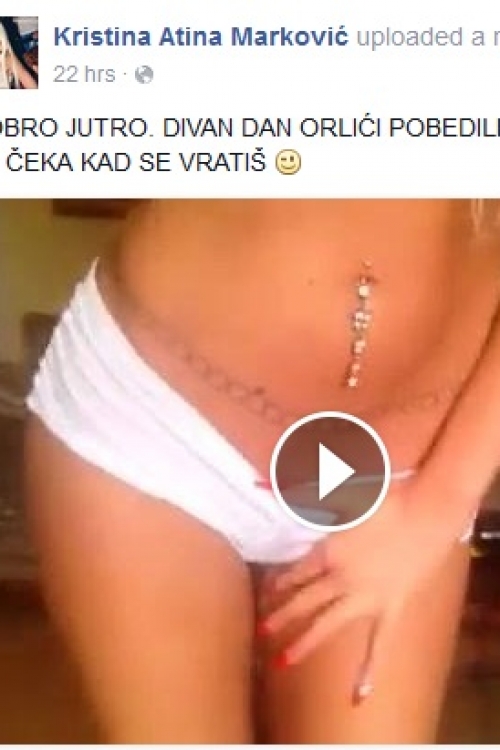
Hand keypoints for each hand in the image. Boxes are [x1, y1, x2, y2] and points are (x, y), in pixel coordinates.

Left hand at [259, 483, 458, 702]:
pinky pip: (379, 643)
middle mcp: (342, 580)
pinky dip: (369, 669)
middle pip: (305, 600)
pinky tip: (358, 694)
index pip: (296, 572)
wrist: (428, 511)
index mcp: (328, 552)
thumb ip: (294, 490)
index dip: (280, 582)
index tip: (266, 593)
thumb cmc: (384, 497)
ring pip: (329, 624)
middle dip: (282, 615)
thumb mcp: (336, 492)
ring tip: (281, 662)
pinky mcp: (392, 608)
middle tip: (263, 630)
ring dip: (305, 642)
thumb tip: (256, 482)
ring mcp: (367, 599)